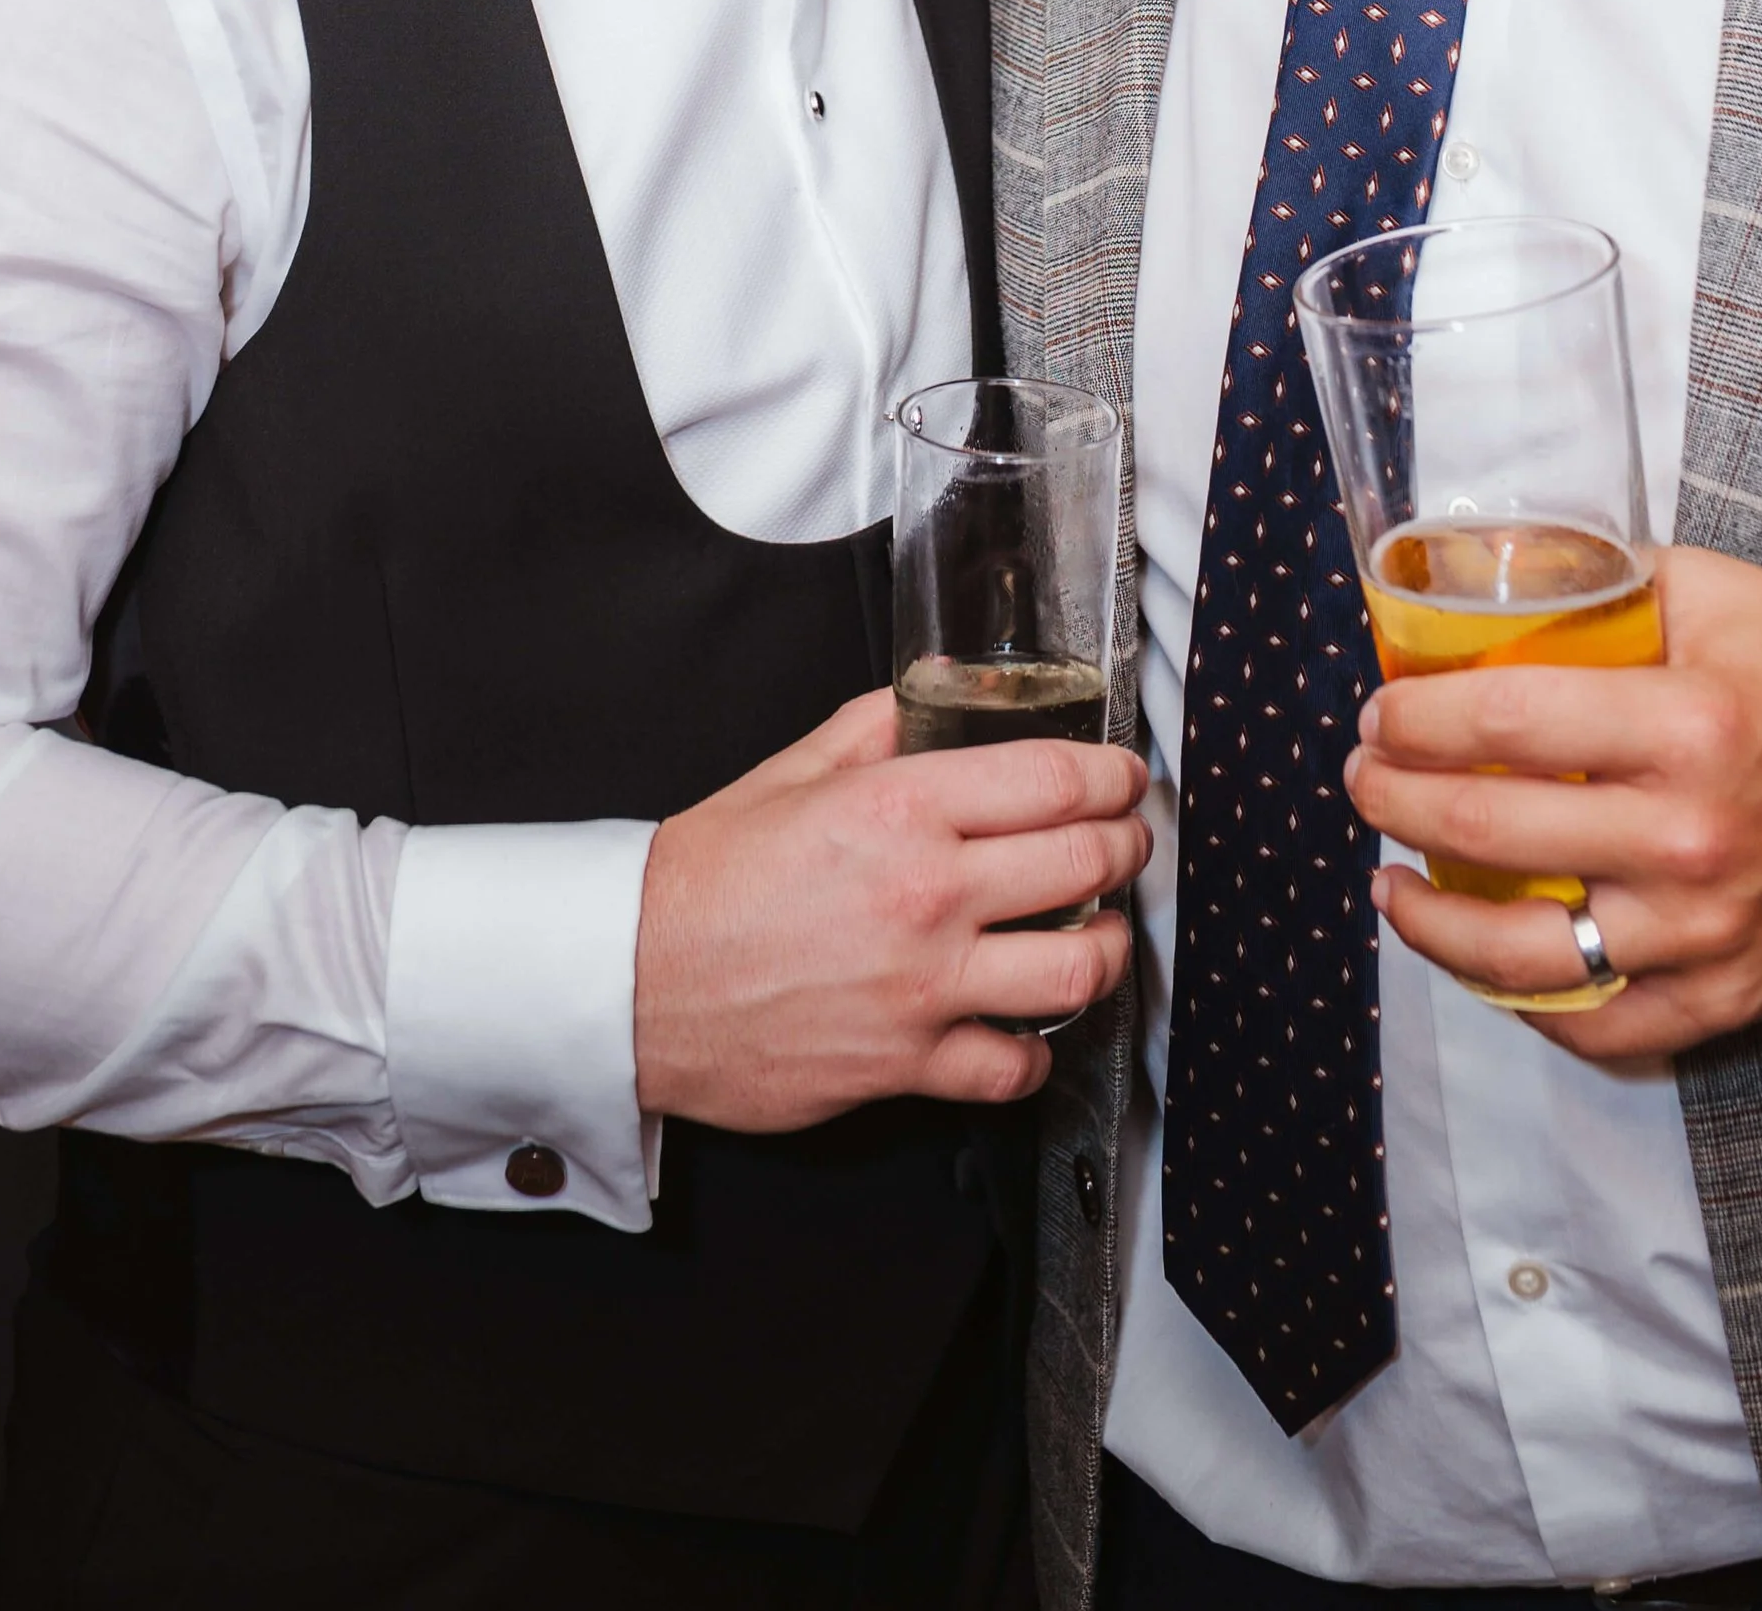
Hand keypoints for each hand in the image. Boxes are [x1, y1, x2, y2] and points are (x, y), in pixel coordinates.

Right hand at [634, 687, 1149, 1126]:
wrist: (634, 981)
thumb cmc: (705, 878)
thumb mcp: (791, 771)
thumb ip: (877, 727)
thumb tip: (933, 692)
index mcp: (900, 809)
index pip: (1053, 780)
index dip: (1111, 774)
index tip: (1125, 778)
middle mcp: (927, 896)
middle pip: (1084, 862)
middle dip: (1126, 845)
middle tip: (1128, 839)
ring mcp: (924, 987)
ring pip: (1077, 970)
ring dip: (1106, 947)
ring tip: (1101, 932)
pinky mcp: (907, 1064)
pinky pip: (1014, 1068)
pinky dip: (1034, 1053)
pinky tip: (1026, 1028)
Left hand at [1346, 545, 1761, 1059]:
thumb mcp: (1713, 590)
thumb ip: (1599, 585)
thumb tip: (1481, 583)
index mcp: (1688, 724)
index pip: (1503, 724)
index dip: (1414, 718)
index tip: (1378, 711)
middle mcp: (1693, 836)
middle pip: (1490, 834)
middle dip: (1393, 802)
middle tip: (1363, 777)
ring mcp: (1709, 929)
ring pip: (1526, 955)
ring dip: (1432, 922)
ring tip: (1387, 883)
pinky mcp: (1730, 993)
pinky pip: (1605, 1026)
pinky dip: (1528, 1006)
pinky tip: (1481, 965)